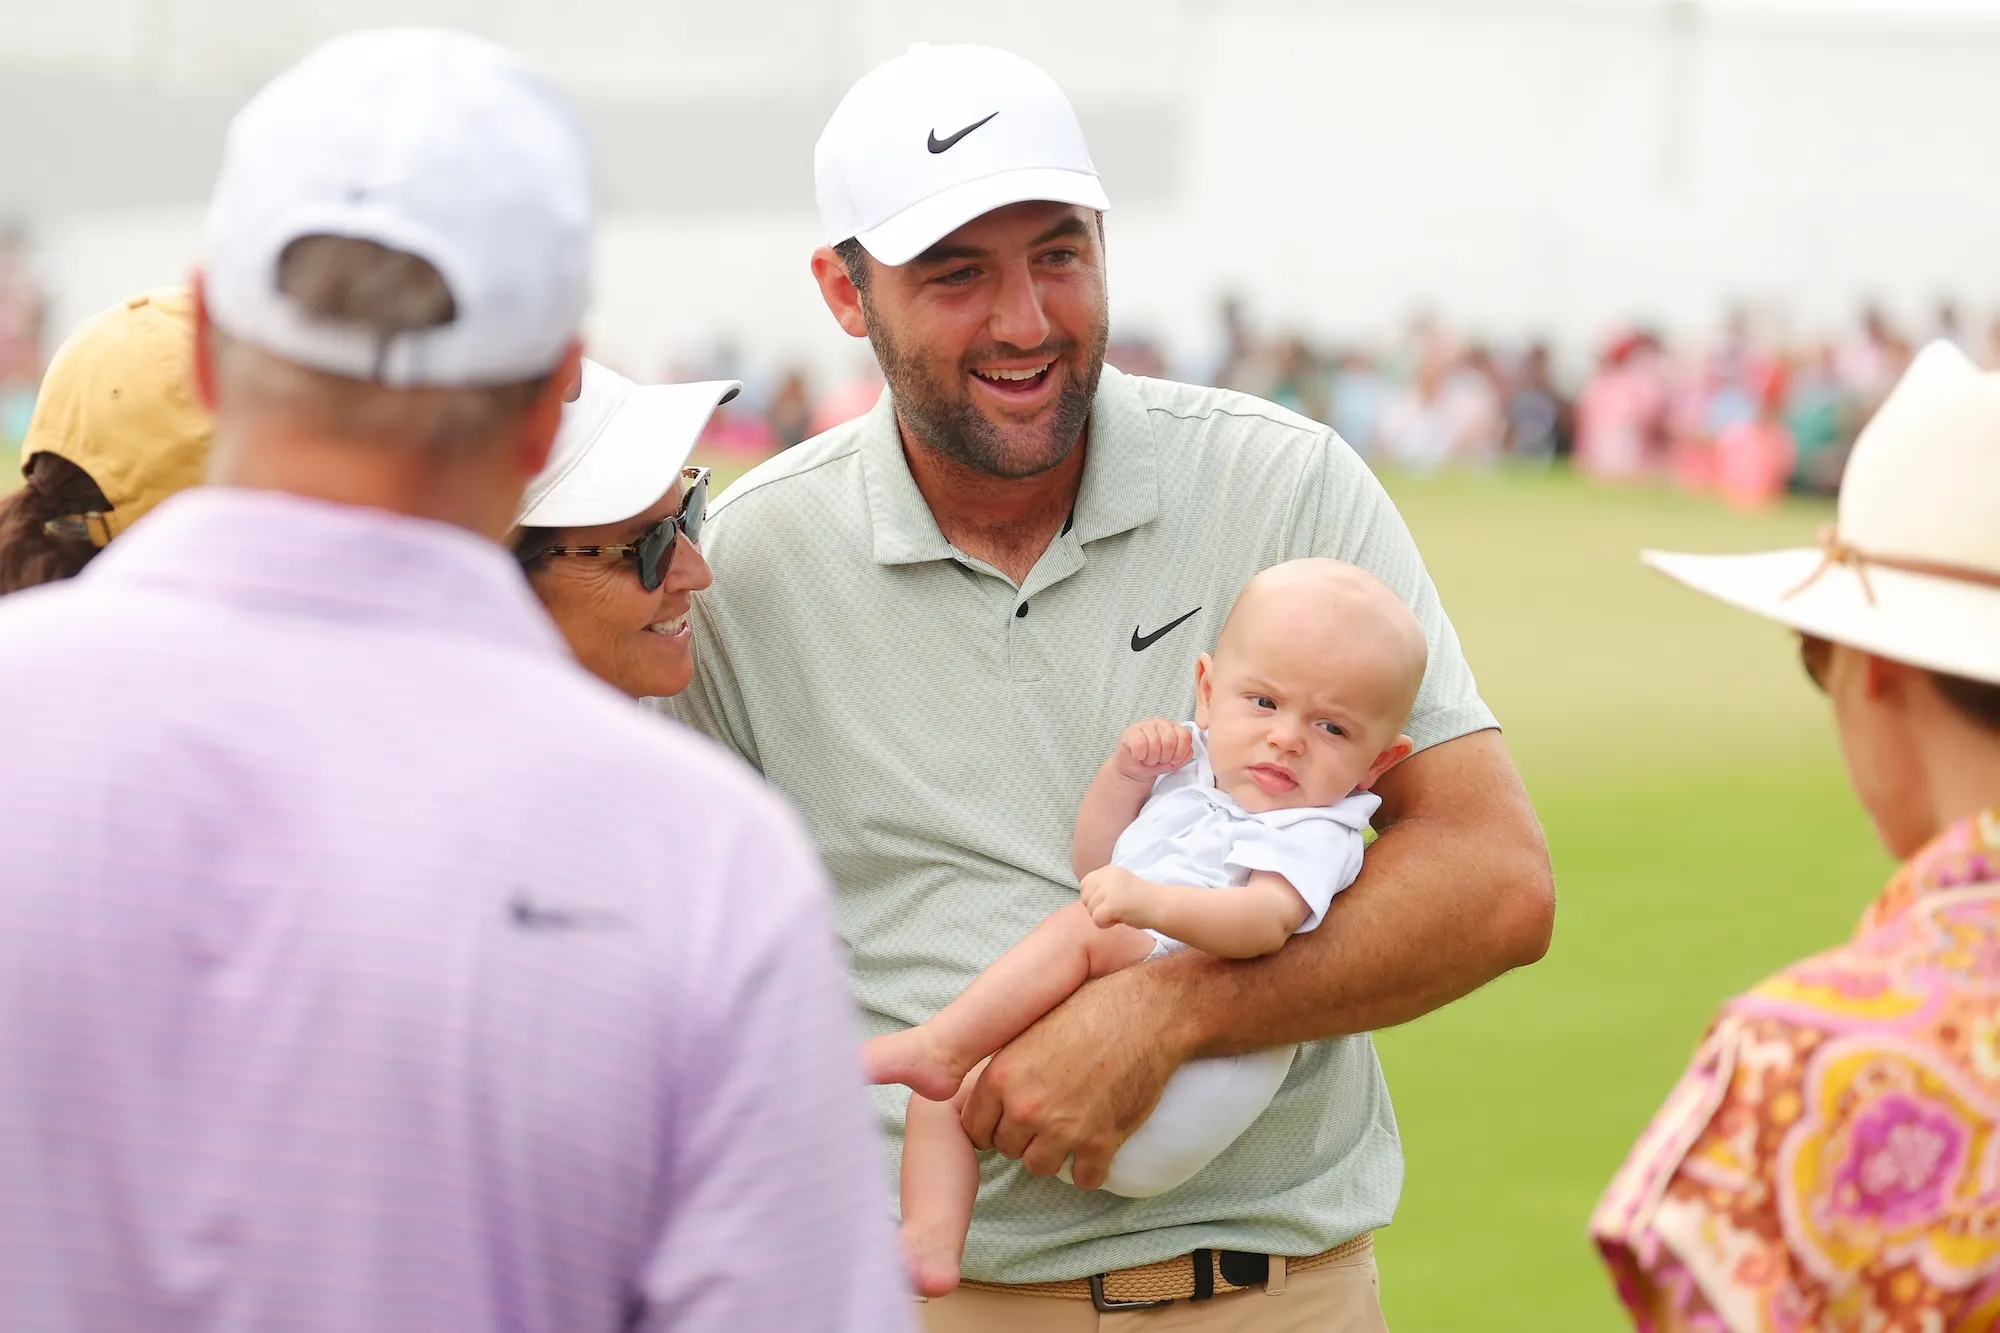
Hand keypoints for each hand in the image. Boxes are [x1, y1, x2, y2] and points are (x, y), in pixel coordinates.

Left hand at [960, 966, 1185, 1188]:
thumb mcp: (1031, 1027)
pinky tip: (1096, 1151)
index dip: (993, 1126)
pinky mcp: (1100, 1142)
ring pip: (1040, 1167)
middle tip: (1046, 1122)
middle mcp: (1025, 1107)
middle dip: (1024, 1139)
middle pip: (1008, 1149)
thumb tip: (988, 1091)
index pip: (975, 1128)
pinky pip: (1084, 1179)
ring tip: (1069, 1134)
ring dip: (1054, 1156)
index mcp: (1001, 1076)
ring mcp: (1062, 1128)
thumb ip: (1006, 1065)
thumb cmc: (1090, 1009)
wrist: (1146, 1014)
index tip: (1009, 1122)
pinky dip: (1090, 1170)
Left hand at [1078, 865, 1158, 931]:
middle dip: (1096, 908)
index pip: (1085, 884)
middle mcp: (1106, 876)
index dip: (1093, 897)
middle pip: (1085, 898)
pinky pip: (1096, 919)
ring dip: (1103, 916)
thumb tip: (1085, 899)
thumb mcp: (1118, 885)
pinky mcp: (1112, 904)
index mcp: (1108, 870)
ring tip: (1120, 913)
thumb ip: (1102, 887)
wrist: (1160, 906)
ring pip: (1090, 910)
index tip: (1109, 902)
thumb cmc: (1141, 900)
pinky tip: (1119, 919)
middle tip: (1115, 909)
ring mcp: (1109, 889)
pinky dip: (1105, 924)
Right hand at [1113, 718, 1193, 782]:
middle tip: (1159, 760)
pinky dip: (1140, 755)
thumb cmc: (1154, 763)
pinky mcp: (1131, 731)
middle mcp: (1161, 723)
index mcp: (1174, 728)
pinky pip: (1140, 744)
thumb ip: (1185, 756)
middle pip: (1170, 740)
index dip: (1180, 752)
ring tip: (1148, 759)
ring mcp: (1145, 725)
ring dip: (1151, 758)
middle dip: (1164, 756)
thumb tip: (1189, 751)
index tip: (1174, 759)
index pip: (1185, 735)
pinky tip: (1139, 755)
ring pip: (1154, 743)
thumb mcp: (1174, 763)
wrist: (1135, 770)